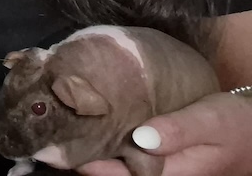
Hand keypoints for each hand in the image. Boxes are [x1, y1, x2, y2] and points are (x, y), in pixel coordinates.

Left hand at [75, 92, 251, 175]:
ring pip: (117, 163)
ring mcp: (159, 167)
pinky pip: (127, 153)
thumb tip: (142, 138)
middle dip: (85, 153)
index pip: (119, 174)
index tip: (64, 139)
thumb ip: (178, 130)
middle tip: (56, 126)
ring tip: (66, 120)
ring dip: (94, 146)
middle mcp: (161, 175)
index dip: (89, 161)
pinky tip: (93, 120)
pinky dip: (108, 139)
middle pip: (113, 171)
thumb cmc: (235, 125)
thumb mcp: (210, 122)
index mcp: (171, 173)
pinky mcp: (157, 154)